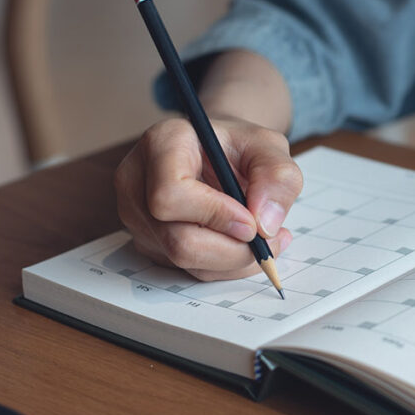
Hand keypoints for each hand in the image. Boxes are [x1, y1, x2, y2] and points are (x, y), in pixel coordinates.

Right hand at [114, 117, 300, 280]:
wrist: (221, 156)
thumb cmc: (240, 148)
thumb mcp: (270, 147)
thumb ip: (277, 178)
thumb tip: (265, 225)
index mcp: (162, 144)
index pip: (170, 194)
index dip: (215, 215)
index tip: (252, 221)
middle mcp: (137, 182)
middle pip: (176, 240)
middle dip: (231, 250)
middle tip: (269, 241)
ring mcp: (138, 216)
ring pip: (184, 261)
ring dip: (232, 260)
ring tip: (264, 238)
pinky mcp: (149, 242)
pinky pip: (188, 270)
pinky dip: (224, 265)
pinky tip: (243, 243)